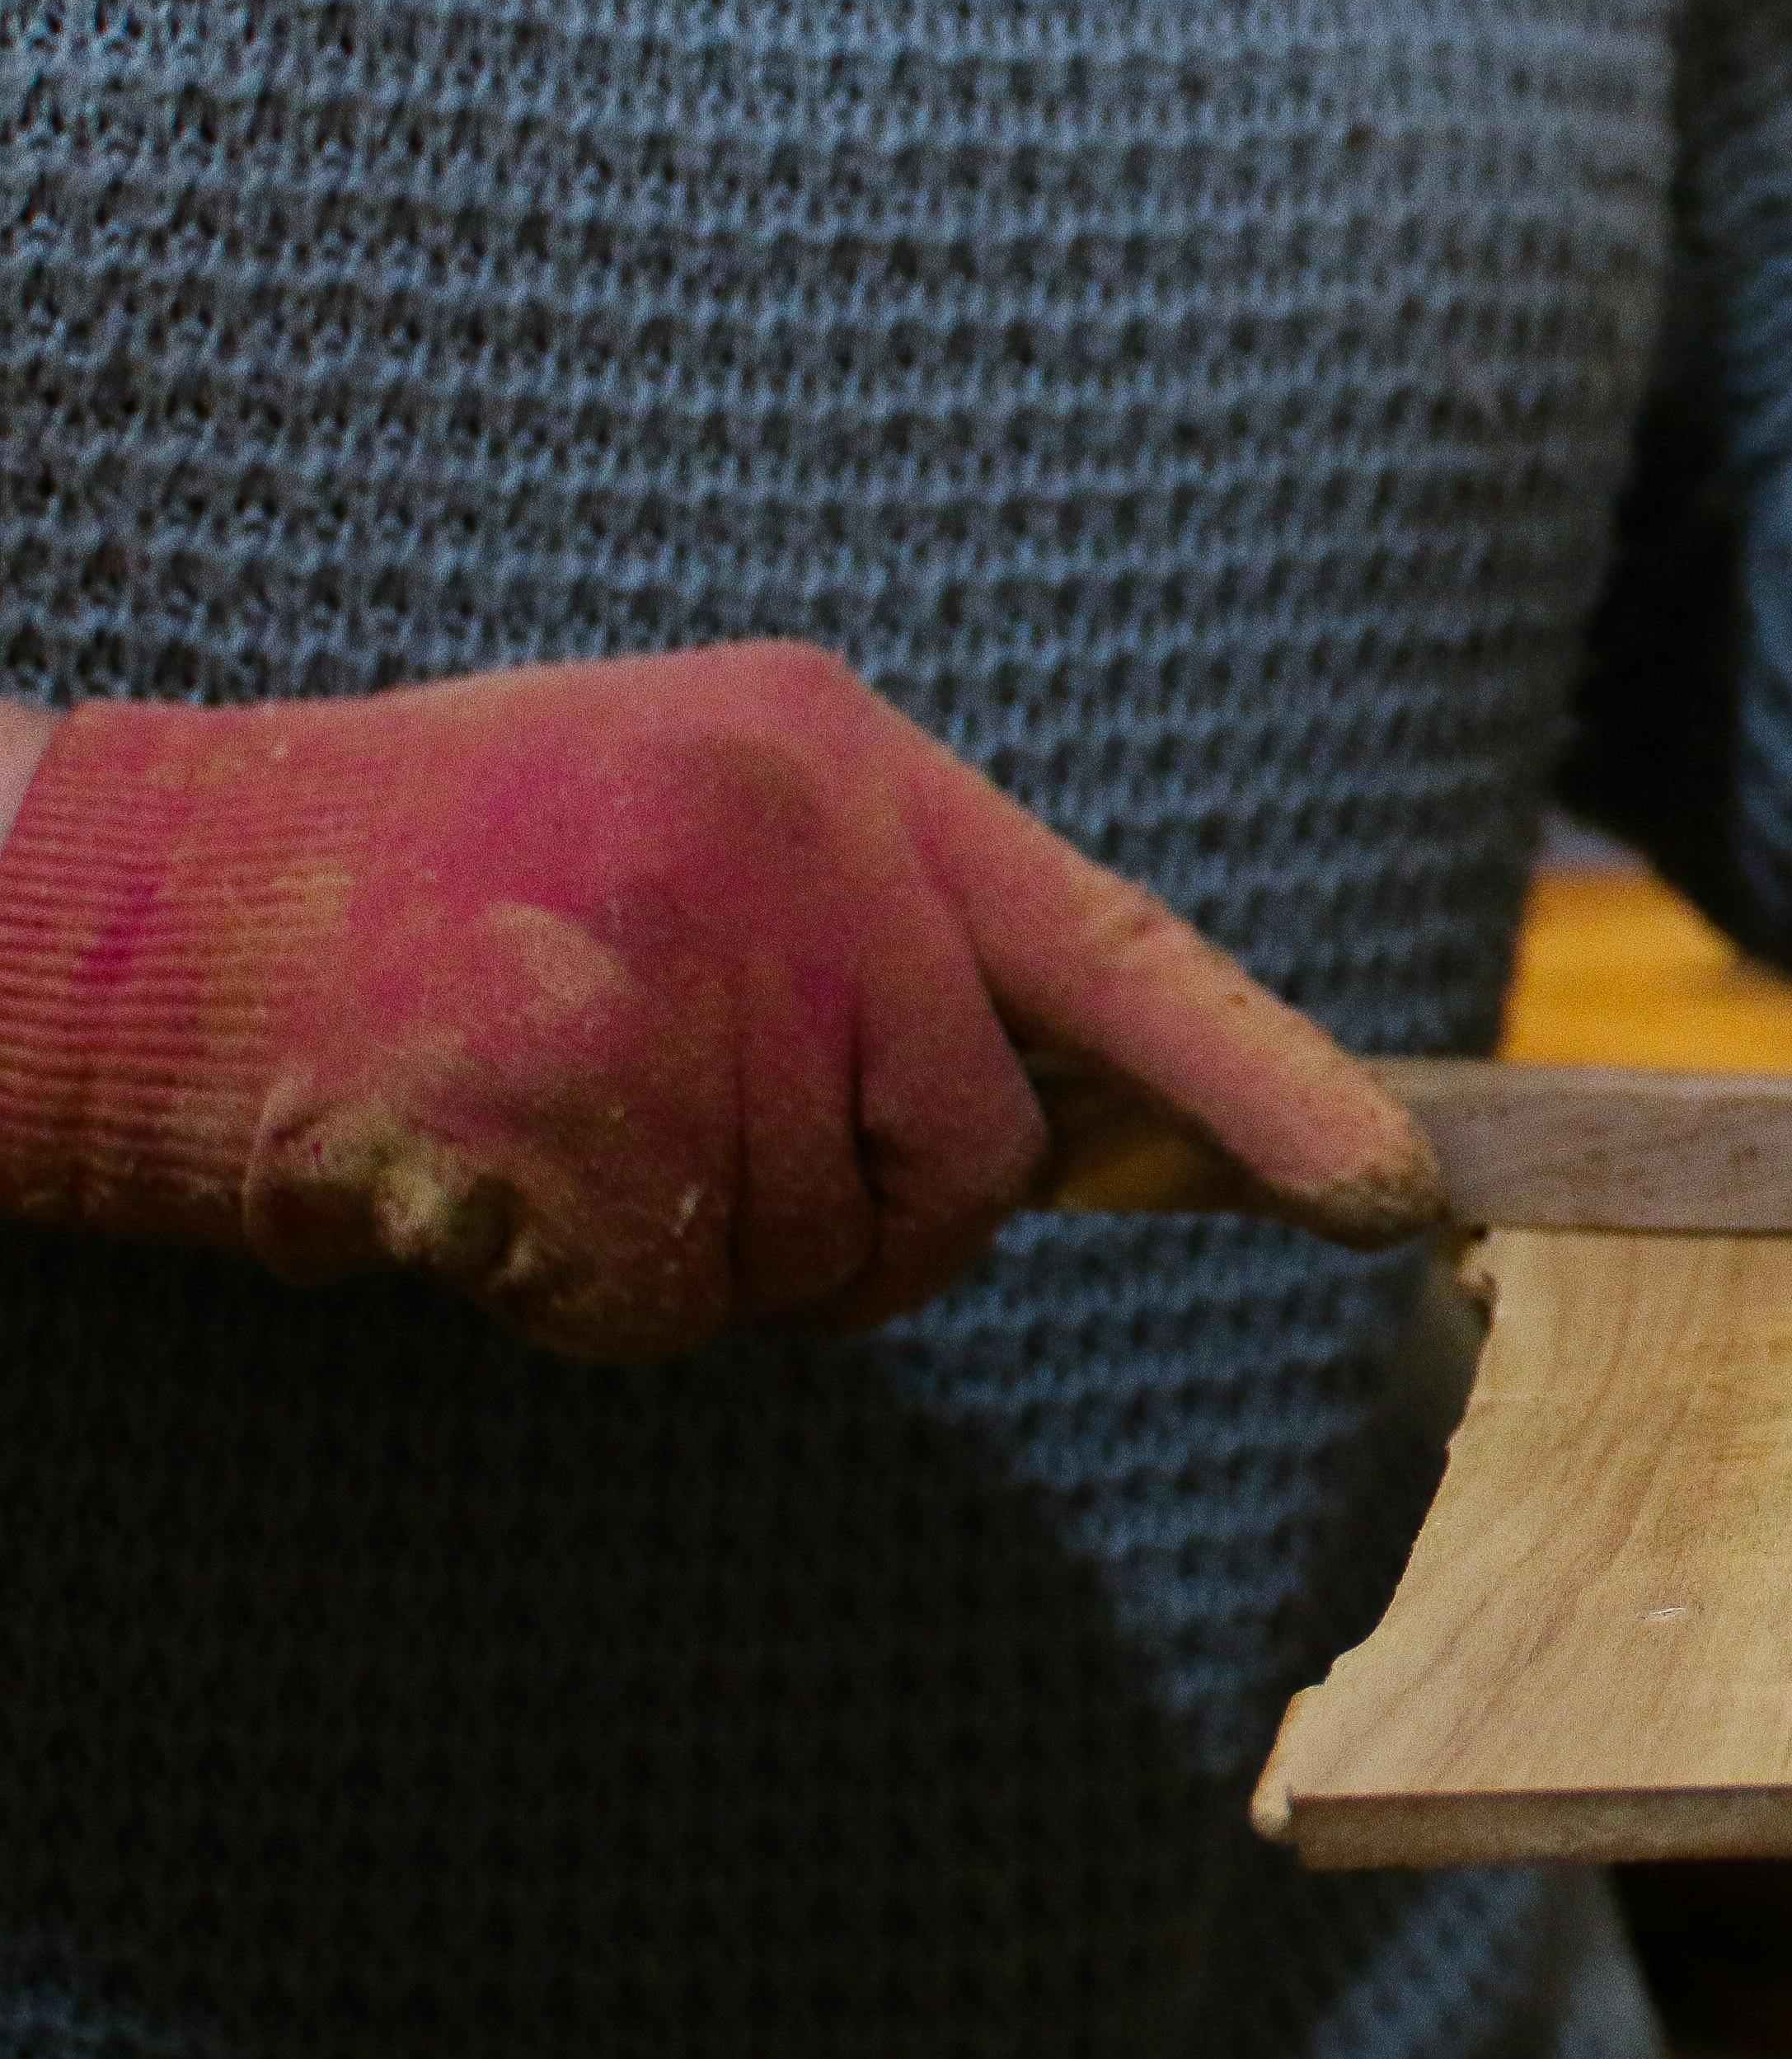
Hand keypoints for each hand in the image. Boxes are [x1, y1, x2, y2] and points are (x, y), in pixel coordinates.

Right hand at [0, 642, 1437, 1361]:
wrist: (108, 901)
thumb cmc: (427, 893)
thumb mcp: (688, 836)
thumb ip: (887, 946)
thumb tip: (1103, 1119)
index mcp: (828, 749)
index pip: (1117, 942)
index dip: (1269, 1083)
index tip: (1395, 1191)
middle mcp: (782, 838)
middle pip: (971, 1153)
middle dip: (869, 1222)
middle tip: (688, 1164)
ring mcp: (674, 969)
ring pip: (824, 1251)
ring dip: (705, 1259)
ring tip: (554, 1134)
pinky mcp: (566, 1107)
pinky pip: (669, 1308)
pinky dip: (583, 1304)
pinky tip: (477, 1191)